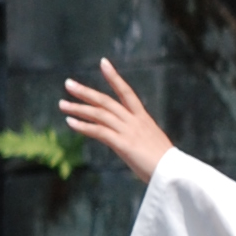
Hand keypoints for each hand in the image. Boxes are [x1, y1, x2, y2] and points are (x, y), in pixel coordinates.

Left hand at [59, 58, 174, 186]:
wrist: (173, 173)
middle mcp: (134, 121)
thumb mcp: (152, 143)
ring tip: (62, 105)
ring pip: (99, 114)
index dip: (114, 77)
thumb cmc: (164, 163)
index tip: (103, 63)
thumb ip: (140, 136)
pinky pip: (99, 131)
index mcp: (143, 118)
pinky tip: (70, 123)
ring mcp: (128, 131)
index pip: (127, 92)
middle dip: (86, 92)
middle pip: (106, 101)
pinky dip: (83, 126)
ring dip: (78, 108)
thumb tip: (132, 138)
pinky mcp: (123, 144)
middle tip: (68, 84)